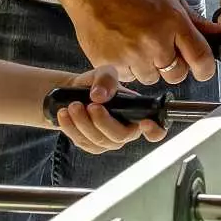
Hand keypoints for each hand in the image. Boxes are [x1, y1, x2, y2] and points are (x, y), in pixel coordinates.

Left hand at [43, 70, 163, 153]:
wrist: (73, 94)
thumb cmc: (95, 85)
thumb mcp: (103, 73)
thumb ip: (106, 78)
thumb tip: (100, 96)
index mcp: (138, 114)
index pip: (156, 130)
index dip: (155, 131)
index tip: (145, 123)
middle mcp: (127, 131)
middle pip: (120, 136)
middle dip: (102, 121)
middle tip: (89, 105)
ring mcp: (109, 141)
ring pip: (99, 140)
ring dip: (83, 123)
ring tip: (72, 106)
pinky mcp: (92, 146)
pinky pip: (83, 142)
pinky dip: (71, 128)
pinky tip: (64, 114)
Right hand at [63, 0, 217, 85]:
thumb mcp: (171, 2)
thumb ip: (197, 23)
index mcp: (174, 24)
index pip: (201, 58)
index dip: (205, 69)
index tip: (203, 69)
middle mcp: (155, 42)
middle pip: (176, 75)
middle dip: (173, 67)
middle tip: (161, 52)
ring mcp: (132, 55)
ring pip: (152, 79)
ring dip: (149, 68)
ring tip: (138, 47)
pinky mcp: (112, 64)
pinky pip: (129, 79)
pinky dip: (129, 69)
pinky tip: (124, 50)